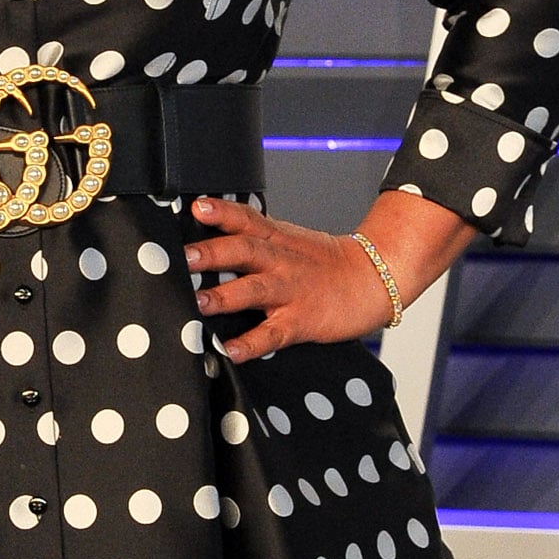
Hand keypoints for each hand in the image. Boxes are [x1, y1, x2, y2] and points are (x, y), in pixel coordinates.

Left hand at [183, 190, 473, 363]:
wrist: (374, 279)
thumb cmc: (324, 263)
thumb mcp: (289, 240)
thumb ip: (253, 237)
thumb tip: (207, 240)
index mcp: (276, 239)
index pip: (246, 219)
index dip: (223, 212)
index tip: (198, 208)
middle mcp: (280, 262)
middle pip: (245, 251)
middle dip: (212, 254)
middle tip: (184, 257)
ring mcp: (291, 292)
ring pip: (255, 290)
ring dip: (225, 296)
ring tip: (198, 303)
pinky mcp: (300, 321)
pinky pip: (272, 334)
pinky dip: (251, 343)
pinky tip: (231, 351)